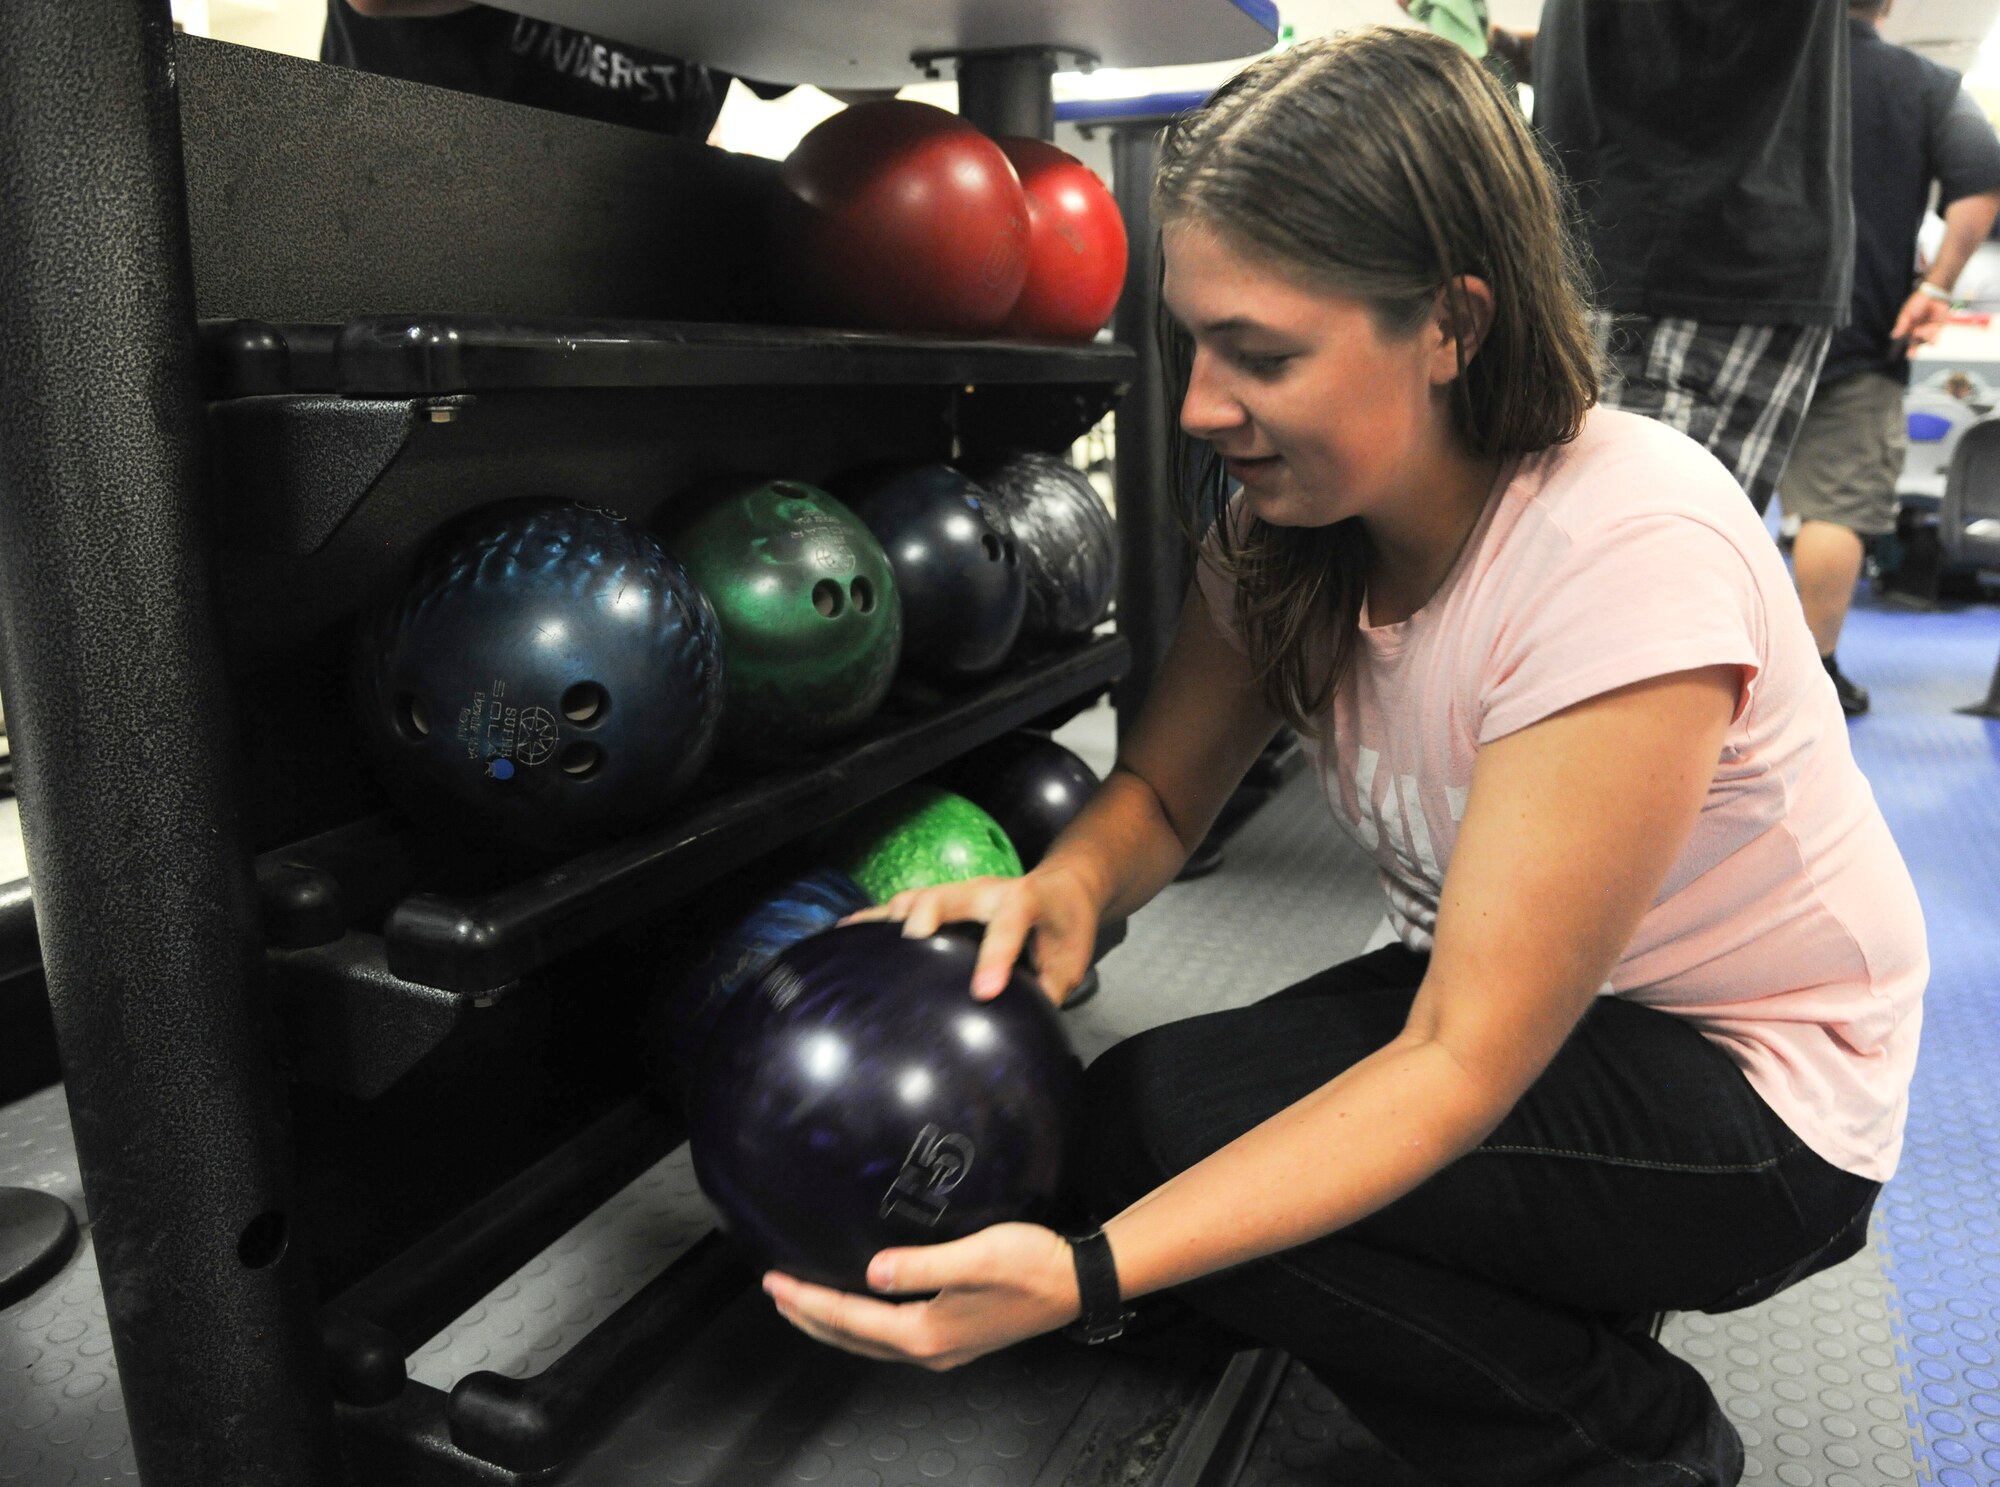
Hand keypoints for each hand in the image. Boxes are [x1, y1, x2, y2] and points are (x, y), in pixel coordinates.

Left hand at [763, 1224, 1079, 1368]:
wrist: (1077, 1282)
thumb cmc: (1031, 1266)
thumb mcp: (975, 1258)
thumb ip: (921, 1265)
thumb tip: (871, 1272)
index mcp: (926, 1334)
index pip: (850, 1319)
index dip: (809, 1300)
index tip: (775, 1282)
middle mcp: (929, 1350)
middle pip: (853, 1339)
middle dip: (811, 1316)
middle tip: (776, 1294)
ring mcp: (944, 1347)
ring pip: (871, 1342)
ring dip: (834, 1323)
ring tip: (806, 1303)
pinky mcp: (958, 1336)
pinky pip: (892, 1337)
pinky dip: (863, 1324)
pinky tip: (865, 1307)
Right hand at [842, 866, 1102, 1004]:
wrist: (1063, 886)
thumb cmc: (1067, 927)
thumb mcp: (1071, 962)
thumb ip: (1049, 991)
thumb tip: (1024, 1034)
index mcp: (1024, 901)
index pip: (1008, 925)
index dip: (995, 957)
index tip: (984, 991)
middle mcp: (985, 890)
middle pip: (949, 895)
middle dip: (927, 916)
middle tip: (910, 942)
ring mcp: (958, 893)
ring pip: (918, 898)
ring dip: (889, 918)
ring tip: (858, 940)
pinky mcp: (941, 901)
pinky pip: (902, 906)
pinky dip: (875, 919)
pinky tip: (846, 933)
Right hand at [1893, 289, 1953, 346]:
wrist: (1934, 295)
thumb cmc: (1919, 302)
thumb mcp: (1906, 313)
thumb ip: (1901, 325)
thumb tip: (1893, 336)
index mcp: (1909, 328)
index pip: (1905, 341)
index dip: (1902, 348)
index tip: (1900, 352)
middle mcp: (1919, 331)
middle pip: (1915, 345)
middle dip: (1913, 351)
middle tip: (1910, 354)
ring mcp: (1929, 331)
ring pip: (1925, 341)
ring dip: (1923, 336)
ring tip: (1919, 329)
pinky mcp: (1938, 329)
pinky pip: (1934, 337)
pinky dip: (1932, 334)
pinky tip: (1929, 327)